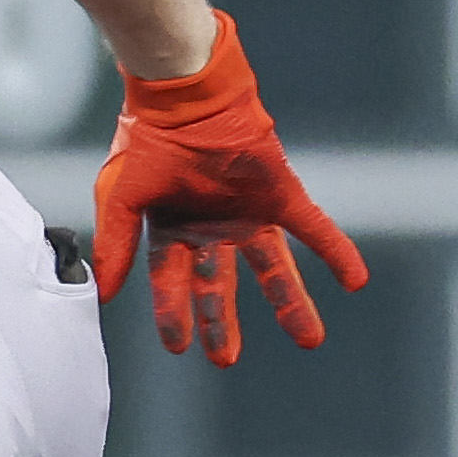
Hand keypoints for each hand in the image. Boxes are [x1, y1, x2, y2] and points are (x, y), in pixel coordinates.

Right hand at [87, 10, 368, 367]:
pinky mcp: (280, 195)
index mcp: (174, 227)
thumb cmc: (147, 140)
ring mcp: (248, 212)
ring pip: (273, 268)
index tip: (178, 347)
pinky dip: (335, 253)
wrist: (184, 97)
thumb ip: (115, 245)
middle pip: (220, 285)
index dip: (175, 315)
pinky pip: (313, 228)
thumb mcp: (120, 198)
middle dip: (223, 323)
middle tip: (226, 359)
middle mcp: (213, 226)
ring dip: (290, 303)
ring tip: (310, 339)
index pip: (173, 282)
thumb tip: (102, 294)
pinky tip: (355, 282)